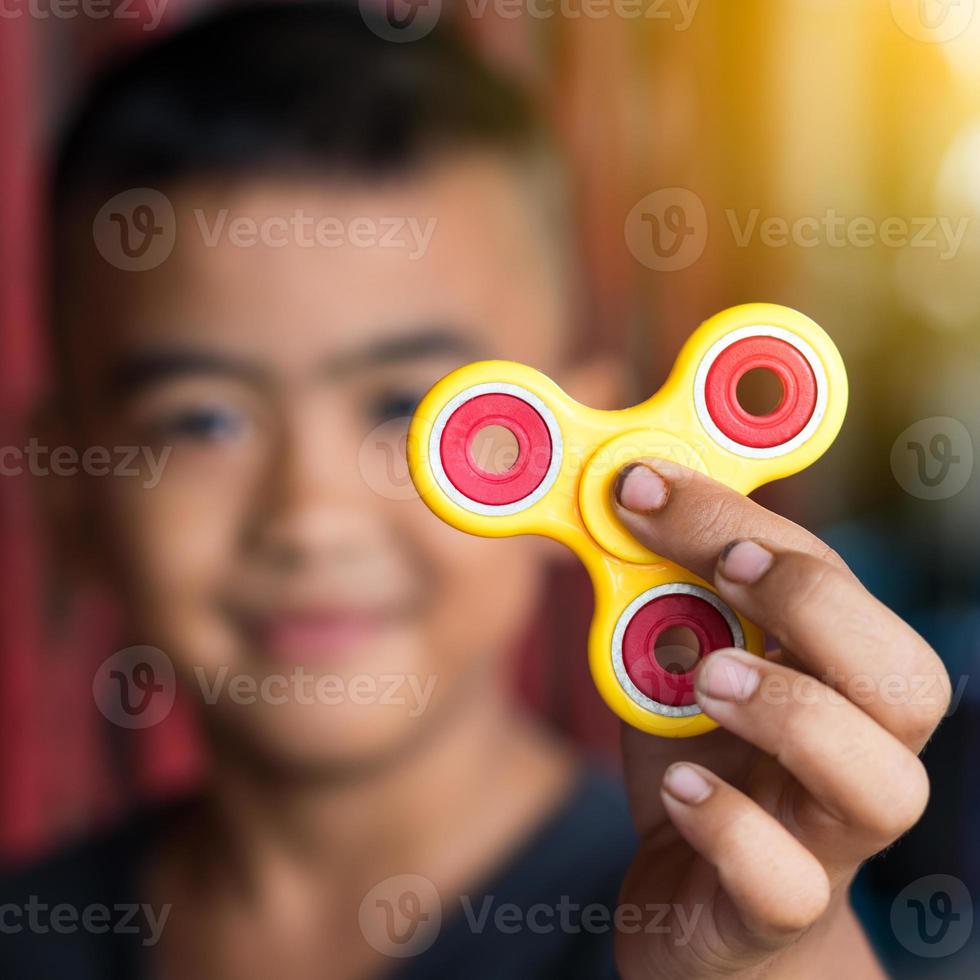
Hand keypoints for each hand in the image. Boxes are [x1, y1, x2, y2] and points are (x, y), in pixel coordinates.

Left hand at [609, 458, 950, 979]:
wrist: (693, 895)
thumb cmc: (697, 762)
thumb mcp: (675, 668)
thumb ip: (663, 598)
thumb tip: (624, 500)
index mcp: (830, 672)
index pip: (826, 577)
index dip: (744, 524)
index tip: (651, 488)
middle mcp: (854, 748)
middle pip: (909, 678)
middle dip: (814, 606)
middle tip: (723, 575)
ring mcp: (826, 836)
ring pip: (883, 785)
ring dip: (792, 713)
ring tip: (706, 680)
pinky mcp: (777, 910)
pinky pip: (789, 881)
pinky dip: (733, 827)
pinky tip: (681, 789)